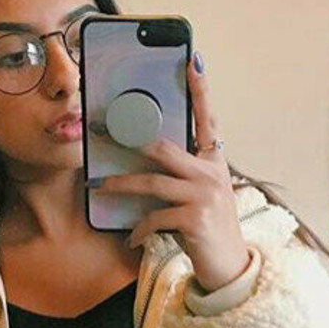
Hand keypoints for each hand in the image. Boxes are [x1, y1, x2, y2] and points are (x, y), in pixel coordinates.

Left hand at [90, 55, 250, 292]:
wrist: (230, 265)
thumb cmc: (210, 227)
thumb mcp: (204, 193)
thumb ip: (186, 173)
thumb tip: (151, 155)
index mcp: (214, 162)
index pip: (208, 119)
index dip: (201, 90)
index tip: (192, 61)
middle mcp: (211, 173)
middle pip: (165, 146)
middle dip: (129, 138)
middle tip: (100, 130)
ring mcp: (204, 195)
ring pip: (151, 182)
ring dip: (120, 184)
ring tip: (98, 187)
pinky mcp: (194, 219)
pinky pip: (154, 217)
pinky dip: (138, 229)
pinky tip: (130, 238)